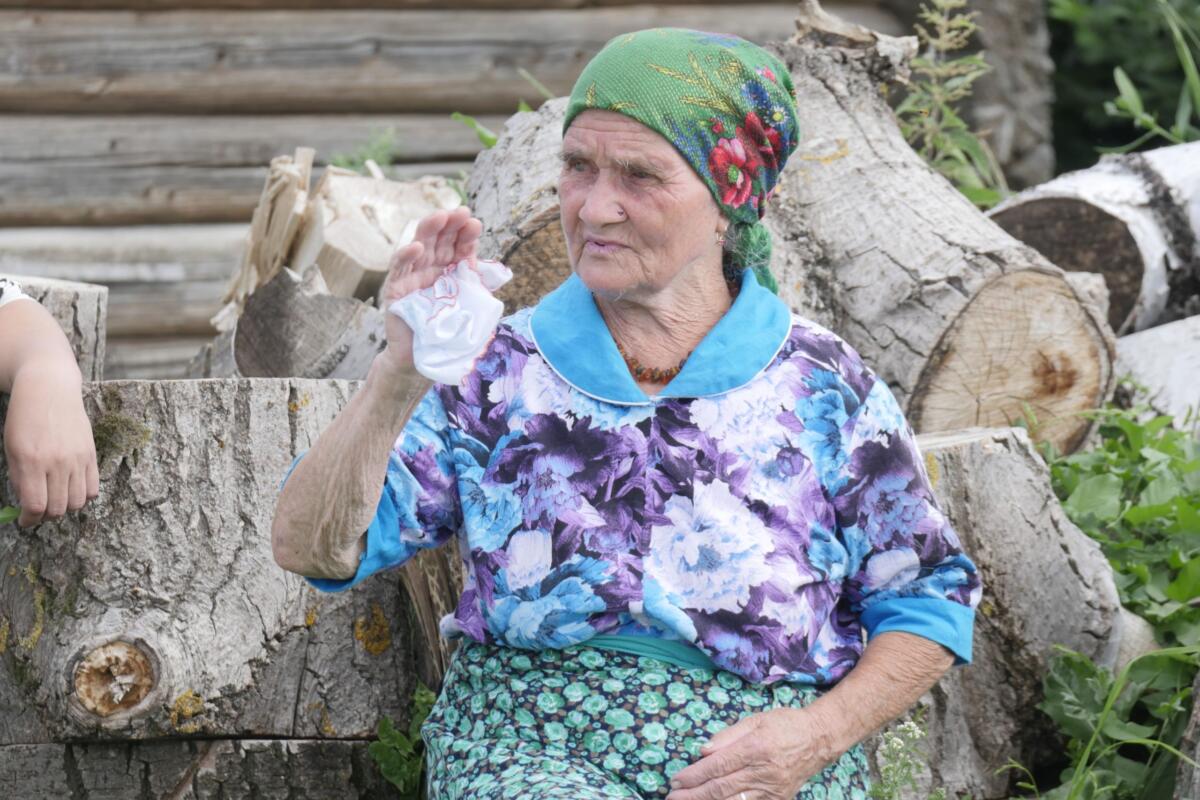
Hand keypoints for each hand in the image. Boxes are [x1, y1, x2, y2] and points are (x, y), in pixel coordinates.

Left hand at [3, 361, 98, 526]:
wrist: (49, 390)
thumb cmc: (25, 418)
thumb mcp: (13, 448)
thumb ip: (20, 477)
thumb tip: (28, 503)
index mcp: (32, 461)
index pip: (35, 505)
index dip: (29, 520)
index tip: (25, 522)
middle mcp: (57, 462)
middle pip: (59, 507)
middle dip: (46, 516)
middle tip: (38, 512)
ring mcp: (77, 458)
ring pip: (78, 502)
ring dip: (66, 508)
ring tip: (56, 501)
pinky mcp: (91, 454)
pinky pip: (93, 488)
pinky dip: (83, 496)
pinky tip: (71, 490)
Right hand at [378, 207, 482, 374]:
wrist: (426, 358)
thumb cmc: (450, 334)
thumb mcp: (471, 307)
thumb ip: (479, 287)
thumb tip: (497, 271)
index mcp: (451, 270)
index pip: (459, 246)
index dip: (466, 234)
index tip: (474, 223)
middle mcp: (432, 268)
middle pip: (440, 240)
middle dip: (450, 224)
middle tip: (459, 212)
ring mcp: (412, 277)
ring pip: (420, 247)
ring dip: (429, 230)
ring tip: (440, 217)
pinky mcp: (396, 290)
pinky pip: (400, 269)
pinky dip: (406, 256)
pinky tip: (416, 247)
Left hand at [666, 707, 836, 799]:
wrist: (819, 739)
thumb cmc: (785, 724)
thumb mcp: (756, 720)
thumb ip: (728, 736)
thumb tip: (703, 751)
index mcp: (756, 748)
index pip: (718, 766)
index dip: (694, 775)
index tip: (676, 780)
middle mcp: (763, 772)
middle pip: (721, 788)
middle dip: (693, 794)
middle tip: (672, 797)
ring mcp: (771, 789)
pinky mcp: (777, 799)